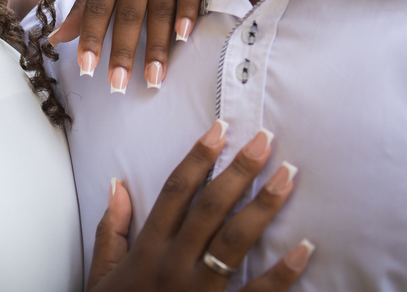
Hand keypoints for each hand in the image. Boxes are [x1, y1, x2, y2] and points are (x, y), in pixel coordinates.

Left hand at [50, 0, 206, 92]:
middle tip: (118, 86)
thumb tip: (56, 40)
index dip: (92, 37)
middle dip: (123, 50)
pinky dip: (187, 10)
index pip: (98, 5)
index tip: (87, 70)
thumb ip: (86, 2)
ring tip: (152, 78)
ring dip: (156, 43)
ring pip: (160, 4)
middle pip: (128, 11)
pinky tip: (184, 37)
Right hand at [88, 123, 311, 291]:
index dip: (199, 157)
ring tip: (287, 176)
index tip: (219, 130)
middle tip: (264, 139)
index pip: (176, 191)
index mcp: (149, 249)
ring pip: (235, 240)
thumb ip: (110, 229)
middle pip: (211, 206)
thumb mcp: (102, 273)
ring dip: (263, 205)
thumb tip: (116, 186)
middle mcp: (176, 263)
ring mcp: (200, 290)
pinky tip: (304, 249)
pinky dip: (282, 273)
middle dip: (239, 170)